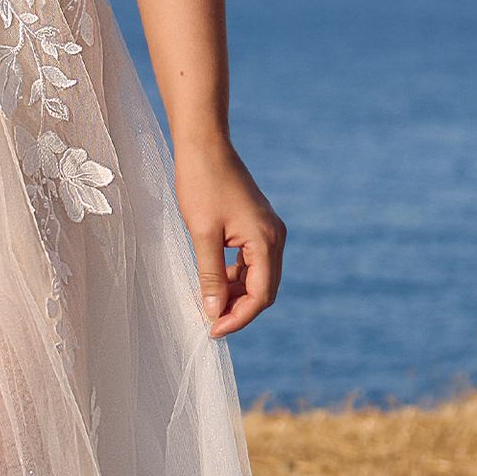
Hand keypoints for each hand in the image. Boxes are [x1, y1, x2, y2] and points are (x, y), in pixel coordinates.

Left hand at [175, 135, 285, 336]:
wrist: (204, 145)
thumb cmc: (201, 183)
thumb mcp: (202, 233)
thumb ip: (210, 275)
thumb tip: (213, 311)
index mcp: (266, 240)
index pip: (260, 295)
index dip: (238, 317)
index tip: (212, 330)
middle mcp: (274, 236)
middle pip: (263, 289)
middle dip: (238, 309)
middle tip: (208, 323)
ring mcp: (267, 230)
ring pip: (257, 277)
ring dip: (234, 294)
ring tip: (205, 303)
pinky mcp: (256, 226)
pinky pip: (250, 262)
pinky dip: (233, 276)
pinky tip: (211, 282)